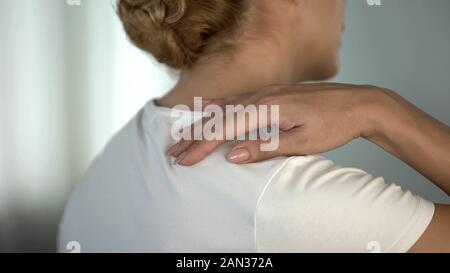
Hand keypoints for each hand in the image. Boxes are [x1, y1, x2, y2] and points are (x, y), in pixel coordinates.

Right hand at [167, 83, 388, 165]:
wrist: (360, 103)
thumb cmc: (334, 124)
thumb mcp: (301, 142)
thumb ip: (265, 147)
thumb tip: (232, 154)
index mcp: (268, 109)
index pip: (226, 129)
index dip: (202, 146)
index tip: (184, 160)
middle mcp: (263, 96)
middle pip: (220, 118)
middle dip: (195, 137)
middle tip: (173, 152)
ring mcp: (266, 92)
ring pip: (226, 108)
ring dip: (203, 124)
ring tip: (183, 136)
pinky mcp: (272, 93)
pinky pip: (238, 100)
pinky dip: (218, 107)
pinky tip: (209, 107)